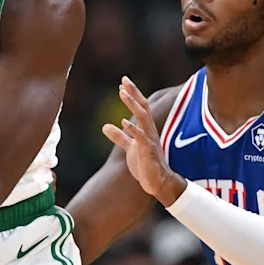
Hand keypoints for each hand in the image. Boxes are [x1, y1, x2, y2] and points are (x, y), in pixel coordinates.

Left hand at [102, 76, 185, 205]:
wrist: (157, 183)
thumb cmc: (146, 165)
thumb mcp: (130, 148)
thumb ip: (119, 137)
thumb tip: (105, 126)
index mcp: (145, 129)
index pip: (141, 107)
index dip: (133, 94)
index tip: (123, 82)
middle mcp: (149, 131)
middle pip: (143, 107)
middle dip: (134, 93)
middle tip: (124, 80)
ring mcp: (149, 140)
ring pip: (142, 118)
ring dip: (133, 105)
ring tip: (123, 94)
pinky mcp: (148, 151)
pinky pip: (141, 138)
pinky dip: (133, 129)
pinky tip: (123, 122)